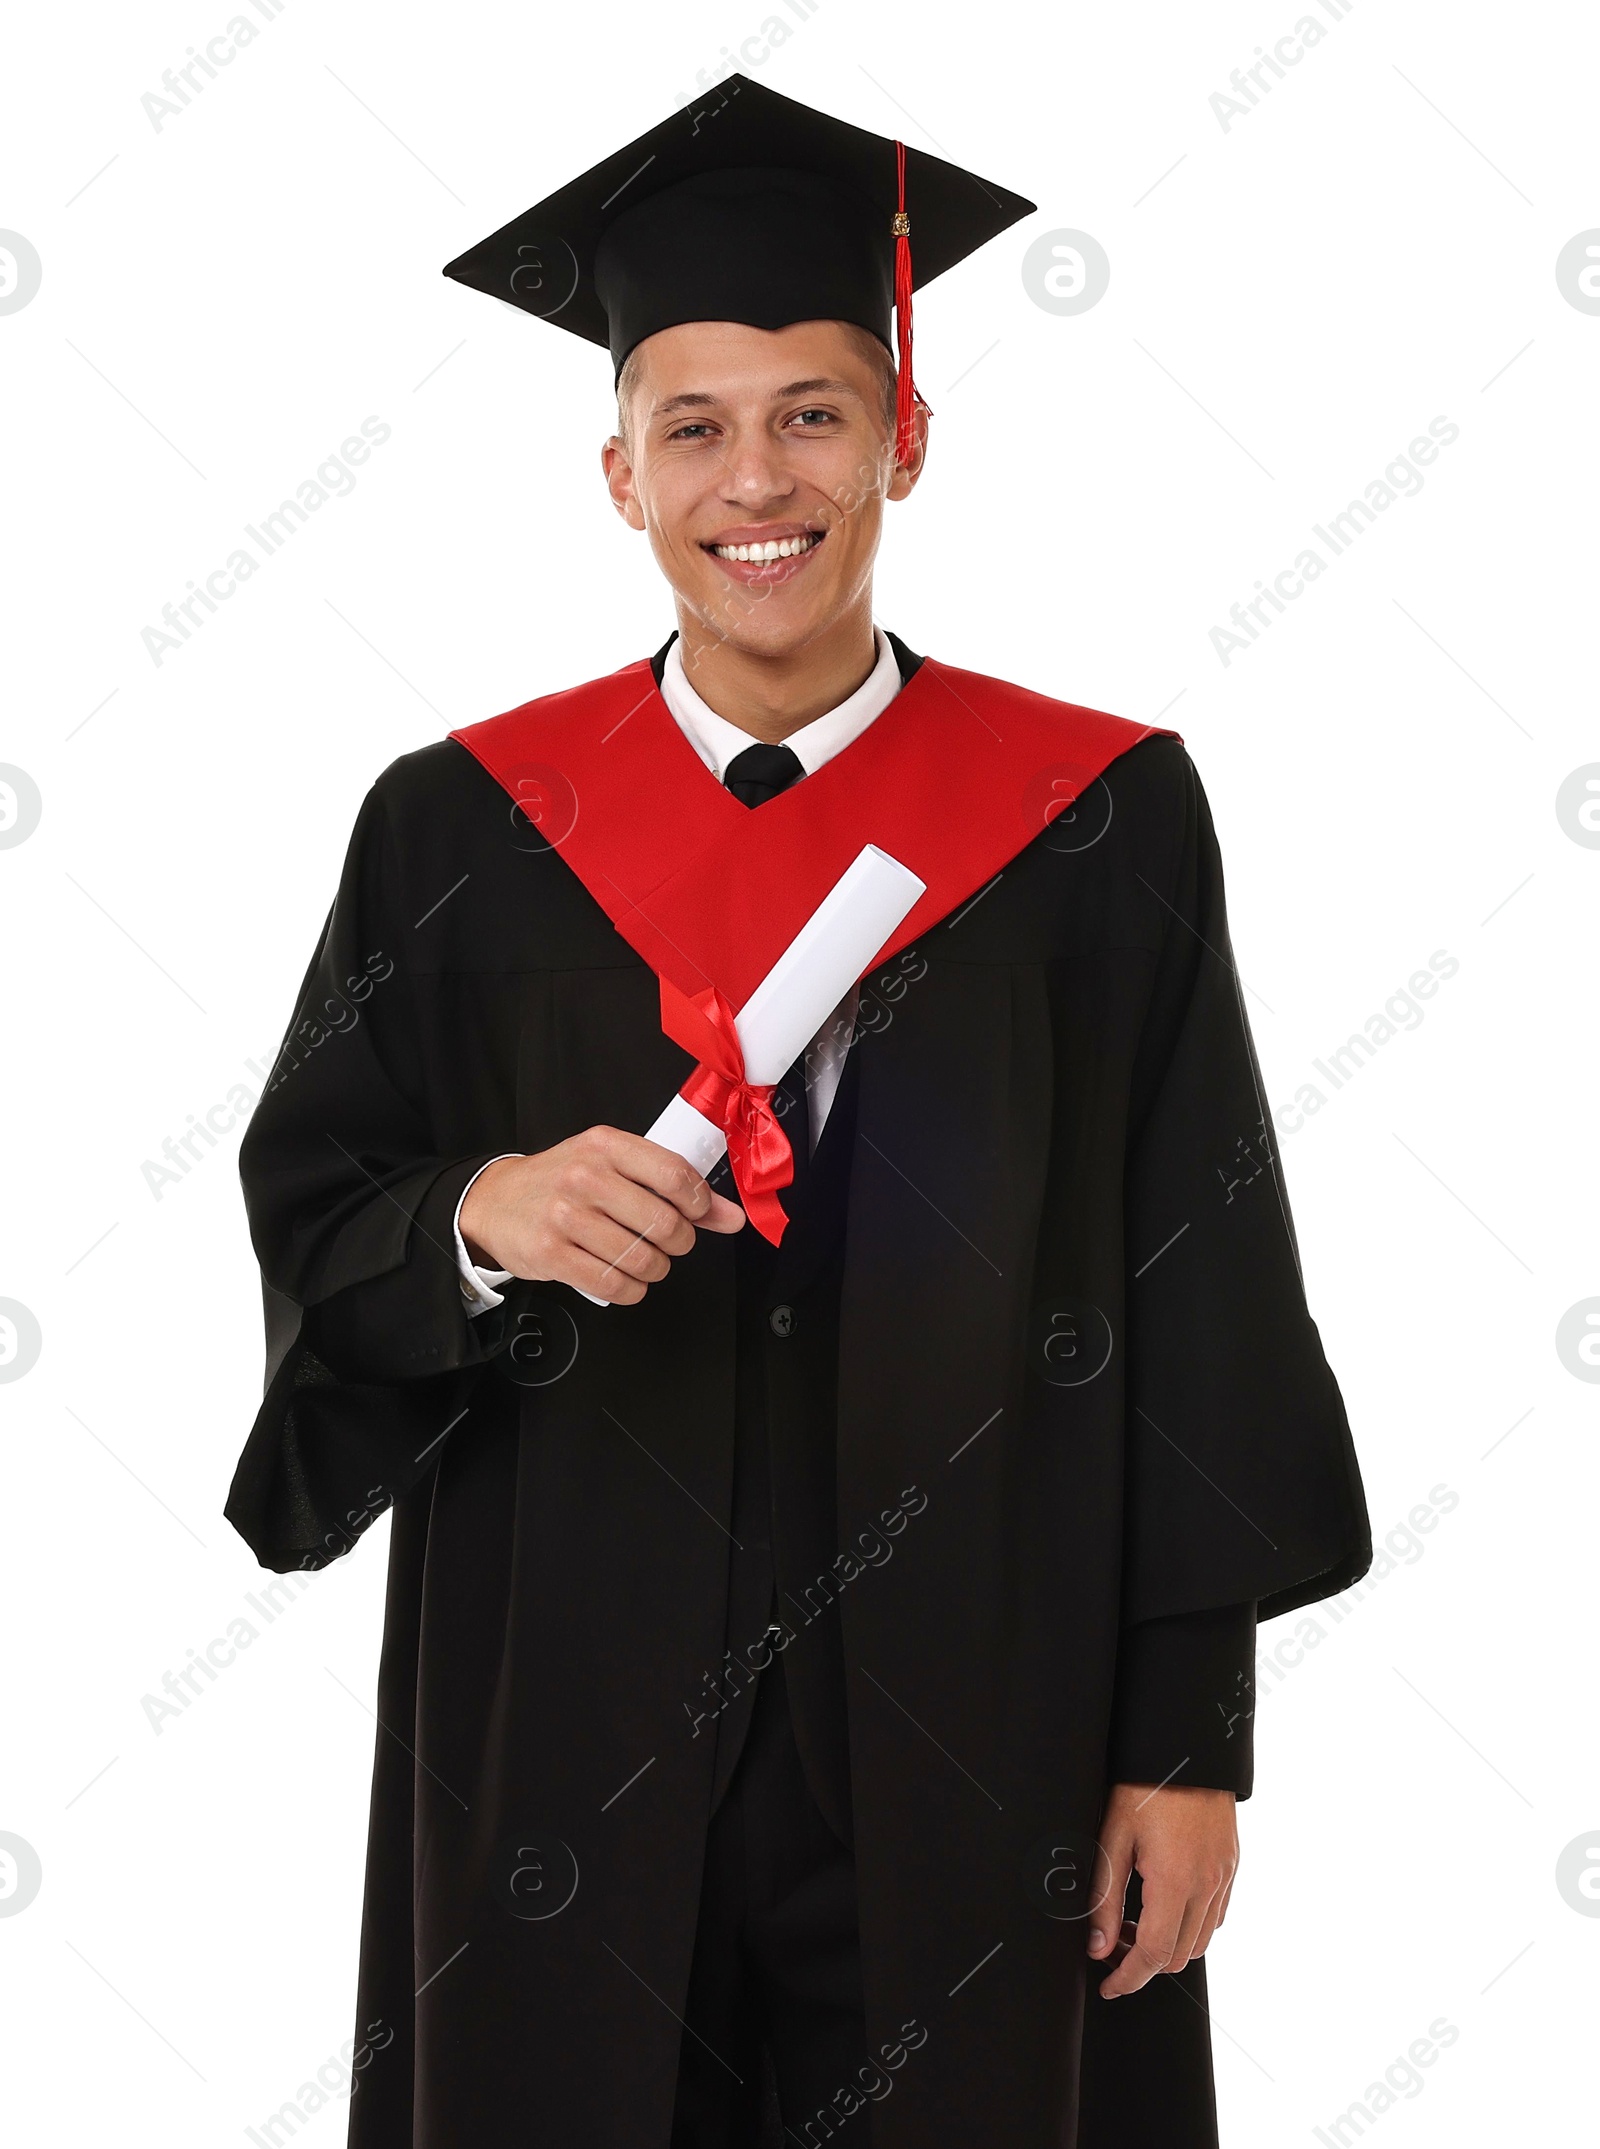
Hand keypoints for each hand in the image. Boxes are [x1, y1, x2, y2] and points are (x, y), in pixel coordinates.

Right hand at [459, 1129, 745, 1304]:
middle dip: (679, 1242)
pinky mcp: (550, 1254)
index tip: (698, 1214)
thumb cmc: (562, 1181)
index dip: (699, 1203)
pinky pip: (613, 1285)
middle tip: (670, 1242)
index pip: (675, 1175)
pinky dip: (631, 1289)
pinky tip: (626, 1279)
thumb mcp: (615, 1167)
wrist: (495, 1201)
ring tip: (645, 1260)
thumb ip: (673, 1188)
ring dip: (655, 1269)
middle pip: (664, 1223)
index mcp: (606, 1145)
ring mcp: (564, 1216)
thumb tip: (731, 1217)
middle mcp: (584, 1176)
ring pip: (642, 1259)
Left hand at [1088, 1781, 1237, 1998]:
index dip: (1127, 1978)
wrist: (1186, 1748)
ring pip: (1199, 1941)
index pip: (1153, 1953)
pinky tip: (1161, 1906)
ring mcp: (1224, 1877)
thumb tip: (1097, 1946)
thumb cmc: (1143, 1785)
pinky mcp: (1231, 1867)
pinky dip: (1189, 1926)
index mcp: (1175, 1880)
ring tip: (1132, 1922)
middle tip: (1110, 1944)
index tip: (1108, 1986)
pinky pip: (1215, 1917)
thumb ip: (1103, 1897)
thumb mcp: (1111, 1836)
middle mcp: (1207, 1885)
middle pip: (1178, 1956)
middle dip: (1142, 1963)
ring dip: (1167, 1946)